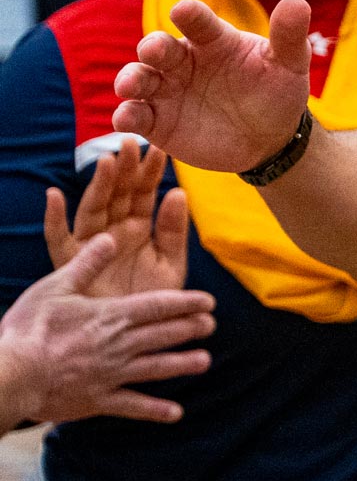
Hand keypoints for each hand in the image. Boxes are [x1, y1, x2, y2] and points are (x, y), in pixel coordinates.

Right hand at [0, 232, 214, 426]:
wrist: (11, 375)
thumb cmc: (29, 328)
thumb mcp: (55, 287)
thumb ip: (87, 264)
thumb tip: (110, 238)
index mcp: (111, 316)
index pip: (159, 306)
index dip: (187, 303)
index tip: (208, 302)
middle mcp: (119, 345)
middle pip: (164, 335)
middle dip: (191, 329)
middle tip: (211, 326)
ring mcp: (111, 375)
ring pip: (157, 369)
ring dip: (183, 364)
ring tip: (205, 362)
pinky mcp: (98, 400)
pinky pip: (133, 406)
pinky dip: (155, 410)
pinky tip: (176, 413)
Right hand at [44, 138, 189, 296]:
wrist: (128, 339)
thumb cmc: (150, 301)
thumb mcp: (169, 264)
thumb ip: (173, 231)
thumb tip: (179, 192)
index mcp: (139, 229)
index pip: (145, 194)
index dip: (152, 172)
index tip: (162, 148)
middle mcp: (114, 231)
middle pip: (119, 196)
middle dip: (125, 169)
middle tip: (132, 141)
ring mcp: (91, 245)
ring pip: (93, 210)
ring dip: (98, 185)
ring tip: (106, 161)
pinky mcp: (70, 265)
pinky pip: (58, 241)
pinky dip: (54, 220)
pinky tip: (53, 196)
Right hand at [112, 0, 311, 173]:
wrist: (270, 137)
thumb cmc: (276, 91)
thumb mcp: (289, 64)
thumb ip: (288, 36)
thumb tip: (298, 2)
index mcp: (212, 39)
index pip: (197, 22)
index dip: (189, 15)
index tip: (183, 10)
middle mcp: (183, 61)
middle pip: (159, 47)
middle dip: (153, 47)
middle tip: (152, 50)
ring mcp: (167, 90)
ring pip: (139, 78)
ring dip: (131, 79)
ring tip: (129, 86)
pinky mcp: (158, 121)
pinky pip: (137, 115)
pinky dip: (127, 116)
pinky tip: (125, 120)